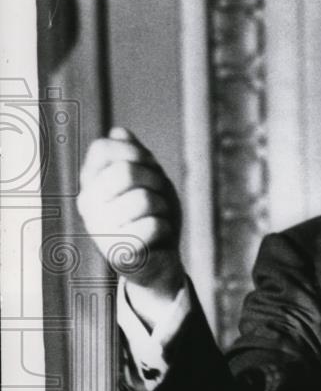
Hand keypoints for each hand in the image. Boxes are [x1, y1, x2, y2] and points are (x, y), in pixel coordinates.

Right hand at [77, 127, 184, 322]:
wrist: (160, 258)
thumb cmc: (153, 214)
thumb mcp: (147, 178)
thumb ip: (132, 155)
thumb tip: (118, 132)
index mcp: (89, 183)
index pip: (105, 147)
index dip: (138, 154)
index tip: (147, 171)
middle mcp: (87, 204)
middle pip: (126, 171)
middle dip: (155, 181)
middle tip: (157, 199)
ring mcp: (99, 229)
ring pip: (145, 199)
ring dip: (163, 208)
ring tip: (156, 220)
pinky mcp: (118, 253)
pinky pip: (153, 226)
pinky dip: (165, 229)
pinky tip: (155, 239)